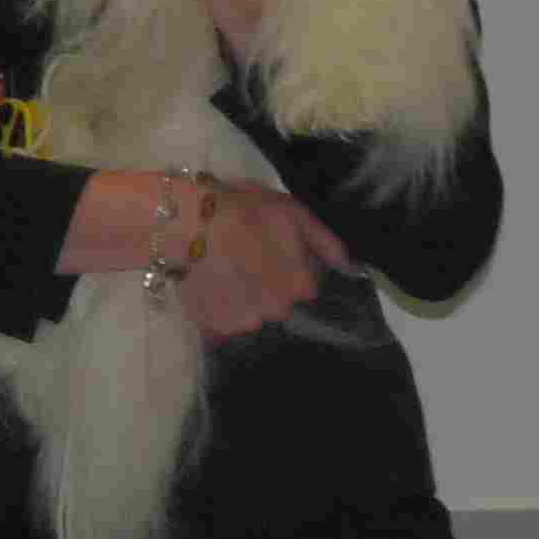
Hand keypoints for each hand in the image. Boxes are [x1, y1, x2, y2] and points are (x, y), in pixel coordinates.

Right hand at [179, 180, 352, 341]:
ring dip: (238, 302)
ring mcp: (247, 322)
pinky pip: (220, 325)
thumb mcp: (292, 213)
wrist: (188, 222)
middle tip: (240, 263)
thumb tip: (350, 267)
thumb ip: (325, 242)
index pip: (301, 287)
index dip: (283, 270)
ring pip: (248, 316)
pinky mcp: (215, 328)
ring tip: (219, 276)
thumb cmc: (243, 211)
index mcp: (301, 285)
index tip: (265, 253)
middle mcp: (280, 311)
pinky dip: (215, 312)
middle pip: (275, 304)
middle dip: (262, 290)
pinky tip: (205, 288)